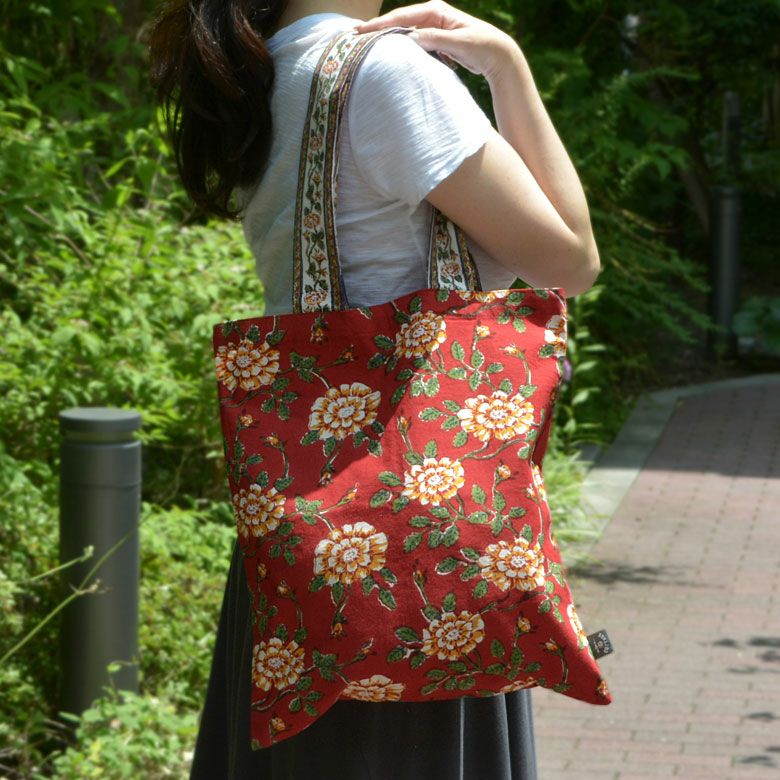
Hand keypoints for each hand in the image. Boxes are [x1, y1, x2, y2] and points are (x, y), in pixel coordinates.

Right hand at [355, 1, 517, 78]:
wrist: (497, 54)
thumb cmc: (481, 46)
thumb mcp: (458, 43)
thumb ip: (435, 40)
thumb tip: (410, 39)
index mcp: (436, 11)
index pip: (402, 17)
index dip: (381, 25)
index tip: (362, 32)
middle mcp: (431, 15)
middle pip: (398, 22)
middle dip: (377, 29)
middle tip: (354, 37)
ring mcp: (431, 28)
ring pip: (403, 32)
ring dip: (385, 39)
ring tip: (364, 46)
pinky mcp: (433, 40)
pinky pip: (411, 43)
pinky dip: (398, 47)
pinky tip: (385, 53)